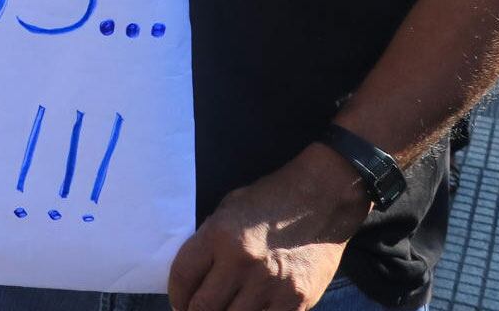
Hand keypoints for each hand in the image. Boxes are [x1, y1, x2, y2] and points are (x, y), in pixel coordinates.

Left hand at [167, 147, 369, 310]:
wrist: (323, 199)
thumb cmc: (270, 200)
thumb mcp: (228, 209)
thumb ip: (208, 240)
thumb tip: (192, 274)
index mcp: (220, 236)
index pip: (183, 277)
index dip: (176, 295)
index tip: (179, 301)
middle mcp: (243, 262)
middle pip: (203, 307)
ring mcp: (271, 284)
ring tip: (222, 310)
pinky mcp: (297, 300)